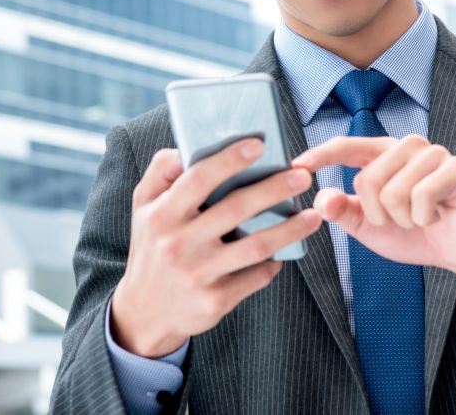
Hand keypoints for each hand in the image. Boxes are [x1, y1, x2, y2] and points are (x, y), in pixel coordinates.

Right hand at [111, 138, 321, 357]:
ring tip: (313, 216)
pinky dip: (274, 264)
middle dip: (274, 189)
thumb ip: (162, 170)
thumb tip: (188, 147)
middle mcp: (179, 243)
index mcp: (163, 214)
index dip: (230, 159)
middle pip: (236, 209)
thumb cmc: (151, 246)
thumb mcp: (142, 205)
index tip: (259, 144)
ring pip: (256, 246)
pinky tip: (286, 252)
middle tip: (302, 176)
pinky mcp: (215, 300)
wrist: (144, 312)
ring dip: (290, 230)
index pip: (199, 178)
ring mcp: (199, 274)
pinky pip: (255, 277)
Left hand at [292, 135, 455, 289]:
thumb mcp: (370, 227)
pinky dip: (423, 218)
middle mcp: (408, 146)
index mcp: (384, 154)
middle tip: (402, 219)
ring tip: (420, 217)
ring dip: (403, 218)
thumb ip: (344, 211)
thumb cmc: (416, 234)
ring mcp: (435, 154)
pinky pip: (420, 197)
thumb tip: (320, 199)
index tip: (298, 165)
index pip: (347, 146)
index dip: (322, 154)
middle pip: (367, 179)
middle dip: (379, 214)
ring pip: (393, 191)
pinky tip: (437, 216)